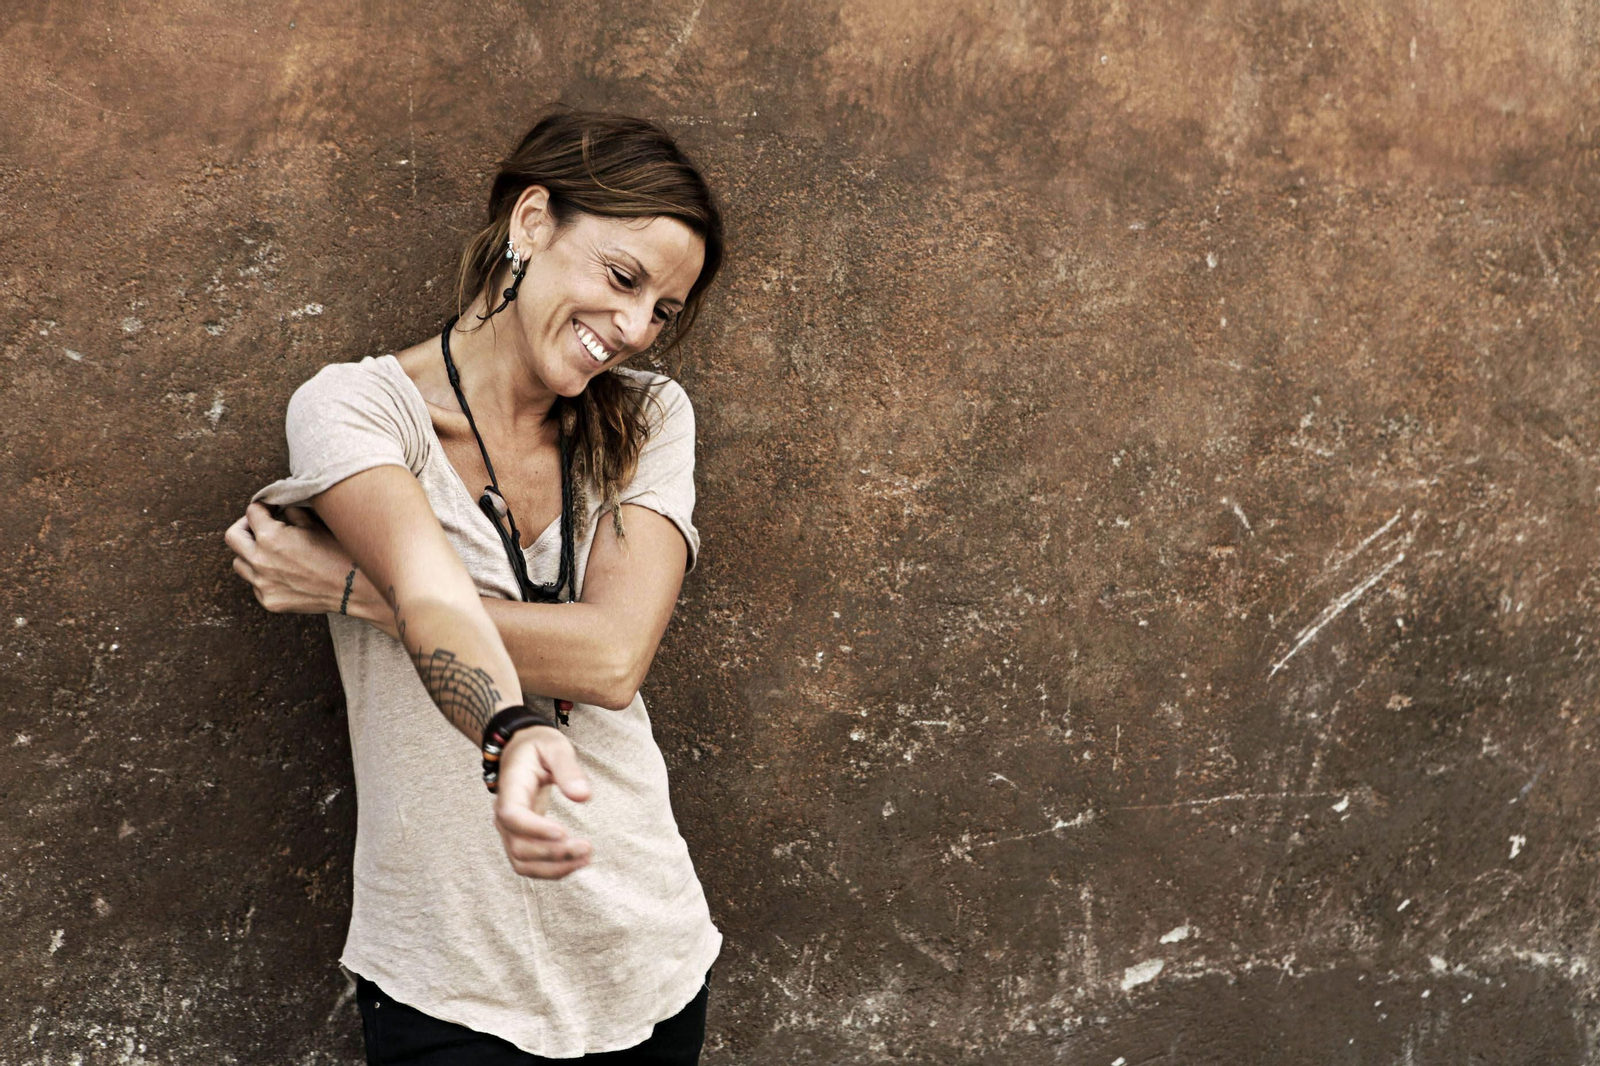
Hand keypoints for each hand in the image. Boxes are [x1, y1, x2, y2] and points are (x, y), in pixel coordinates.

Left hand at [225, 501, 360, 616]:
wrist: (355, 588)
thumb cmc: (339, 553)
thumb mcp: (316, 525)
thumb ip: (292, 514)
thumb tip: (281, 510)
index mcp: (271, 537)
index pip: (251, 512)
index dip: (264, 507)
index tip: (273, 509)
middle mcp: (260, 561)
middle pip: (232, 537)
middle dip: (245, 526)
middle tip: (260, 526)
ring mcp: (262, 584)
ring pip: (239, 563)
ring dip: (250, 553)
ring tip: (270, 552)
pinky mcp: (270, 601)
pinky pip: (255, 584)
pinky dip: (263, 576)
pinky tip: (284, 573)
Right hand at [492, 726, 592, 879]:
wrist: (522, 751)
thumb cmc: (539, 747)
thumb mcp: (555, 746)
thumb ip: (568, 769)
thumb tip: (584, 796)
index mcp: (510, 788)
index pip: (512, 816)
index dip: (535, 829)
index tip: (563, 832)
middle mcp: (504, 814)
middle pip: (518, 846)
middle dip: (552, 852)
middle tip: (586, 846)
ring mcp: (510, 830)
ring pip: (522, 862)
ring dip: (554, 867)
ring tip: (586, 858)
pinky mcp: (521, 839)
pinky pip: (530, 864)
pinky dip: (552, 870)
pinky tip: (577, 862)